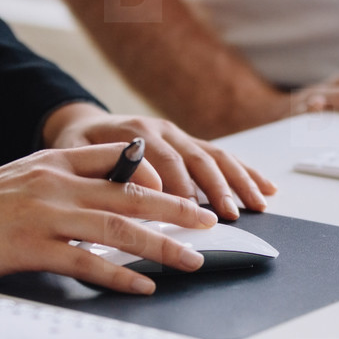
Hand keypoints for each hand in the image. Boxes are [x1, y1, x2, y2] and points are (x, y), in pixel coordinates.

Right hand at [0, 144, 220, 294]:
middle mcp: (56, 182)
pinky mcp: (30, 247)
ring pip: (118, 228)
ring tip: (193, 258)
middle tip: (211, 220)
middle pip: (132, 194)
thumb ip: (66, 181)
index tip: (192, 190)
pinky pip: (86, 262)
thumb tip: (114, 198)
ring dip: (162, 245)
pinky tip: (144, 286)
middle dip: (178, 208)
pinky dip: (119, 276)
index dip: (162, 177)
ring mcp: (44, 214)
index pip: (121, 161)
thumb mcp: (24, 179)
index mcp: (55, 160)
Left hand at [43, 103, 276, 220]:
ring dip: (239, 181)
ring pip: (216, 156)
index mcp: (136, 132)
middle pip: (197, 158)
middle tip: (228, 214)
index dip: (179, 187)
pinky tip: (266, 188)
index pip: (164, 161)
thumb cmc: (77, 146)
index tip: (189, 213)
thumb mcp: (72, 155)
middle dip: (216, 187)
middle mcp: (163, 130)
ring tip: (256, 204)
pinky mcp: (190, 142)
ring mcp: (179, 135)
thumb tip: (126, 192)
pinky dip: (246, 171)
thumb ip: (96, 171)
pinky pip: (223, 156)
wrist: (84, 124)